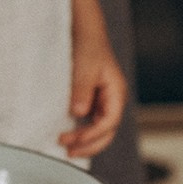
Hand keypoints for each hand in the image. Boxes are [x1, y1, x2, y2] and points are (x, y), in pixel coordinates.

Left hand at [60, 39, 127, 158]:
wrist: (84, 32)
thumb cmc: (88, 46)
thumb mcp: (84, 67)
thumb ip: (82, 90)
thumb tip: (78, 113)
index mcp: (116, 93)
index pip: (109, 122)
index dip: (92, 134)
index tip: (73, 139)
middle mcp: (112, 100)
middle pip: (107, 132)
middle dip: (89, 144)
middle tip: (68, 151)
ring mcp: (103, 101)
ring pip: (98, 130)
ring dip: (84, 141)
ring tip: (66, 147)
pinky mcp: (92, 100)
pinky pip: (89, 122)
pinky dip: (80, 131)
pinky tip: (67, 135)